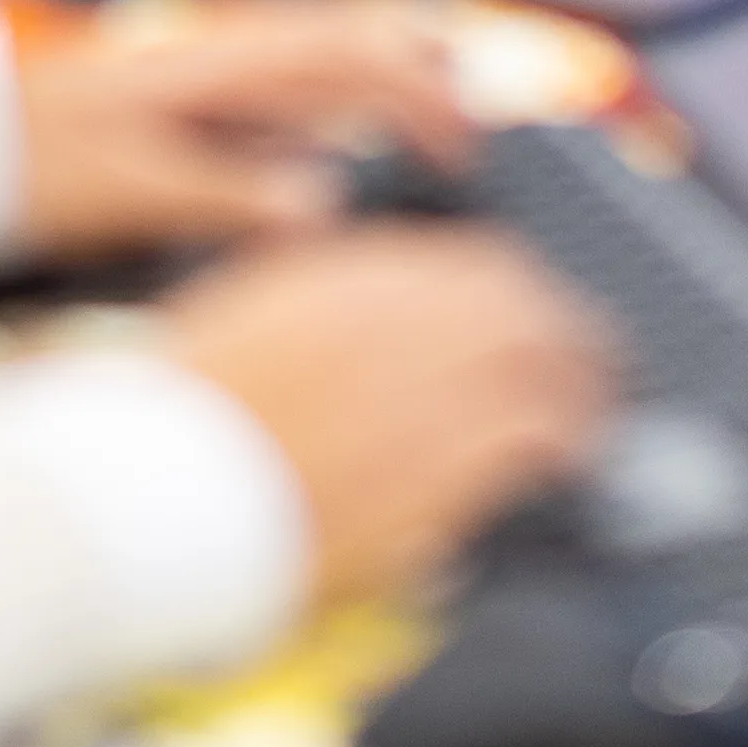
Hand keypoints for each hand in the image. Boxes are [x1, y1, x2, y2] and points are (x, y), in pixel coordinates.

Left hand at [15, 0, 475, 254]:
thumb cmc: (26, 157)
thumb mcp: (127, 190)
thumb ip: (225, 194)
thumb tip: (319, 203)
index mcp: (221, 61)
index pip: (351, 54)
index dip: (418, 96)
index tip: (457, 149)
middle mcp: (225, 50)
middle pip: (352, 31)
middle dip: (423, 68)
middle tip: (471, 127)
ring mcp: (210, 66)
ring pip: (323, 52)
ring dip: (385, 79)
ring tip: (433, 126)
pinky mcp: (191, 95)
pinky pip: (286, 84)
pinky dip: (335, 103)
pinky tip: (337, 153)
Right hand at [162, 222, 614, 599]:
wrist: (155, 487)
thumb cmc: (179, 413)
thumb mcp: (249, 315)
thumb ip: (320, 301)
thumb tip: (366, 313)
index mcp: (349, 270)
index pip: (464, 259)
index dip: (506, 286)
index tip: (519, 306)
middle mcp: (399, 312)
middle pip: (516, 300)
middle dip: (556, 323)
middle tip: (581, 349)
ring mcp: (425, 381)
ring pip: (541, 356)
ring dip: (576, 376)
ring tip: (593, 398)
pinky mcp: (440, 459)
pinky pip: (530, 432)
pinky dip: (559, 437)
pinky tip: (568, 452)